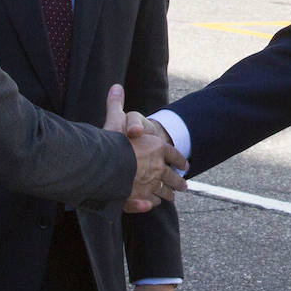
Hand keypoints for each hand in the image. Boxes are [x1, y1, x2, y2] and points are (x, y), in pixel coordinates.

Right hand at [104, 84, 186, 212]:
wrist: (105, 166)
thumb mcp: (114, 119)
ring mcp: (151, 184)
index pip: (174, 154)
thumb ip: (116, 104)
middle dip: (178, 181)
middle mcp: (158, 167)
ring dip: (168, 194)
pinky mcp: (140, 198)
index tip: (185, 164)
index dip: (179, 159)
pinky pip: (151, 201)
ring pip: (164, 191)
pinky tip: (153, 204)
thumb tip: (115, 86)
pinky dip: (154, 203)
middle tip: (184, 185)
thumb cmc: (110, 142)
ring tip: (171, 197)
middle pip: (173, 176)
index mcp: (157, 148)